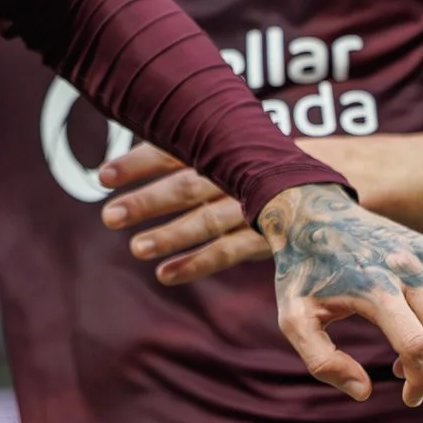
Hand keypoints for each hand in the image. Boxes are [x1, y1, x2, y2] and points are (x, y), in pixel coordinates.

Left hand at [99, 144, 263, 283]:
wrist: (319, 178)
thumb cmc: (249, 161)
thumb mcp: (218, 148)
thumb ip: (174, 152)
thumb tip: (110, 167)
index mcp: (218, 146)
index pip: (173, 152)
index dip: (137, 164)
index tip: (102, 178)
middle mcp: (234, 174)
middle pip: (186, 187)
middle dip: (146, 202)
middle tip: (109, 217)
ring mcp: (252, 205)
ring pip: (206, 221)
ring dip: (170, 236)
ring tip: (136, 248)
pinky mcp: (266, 235)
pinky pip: (228, 251)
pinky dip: (195, 264)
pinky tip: (165, 275)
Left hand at [254, 184, 422, 407]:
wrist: (311, 214)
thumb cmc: (301, 272)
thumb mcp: (294, 318)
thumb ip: (321, 362)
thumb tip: (363, 392)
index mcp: (374, 287)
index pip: (417, 346)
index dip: (420, 382)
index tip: (409, 399)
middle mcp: (407, 268)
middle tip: (409, 383)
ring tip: (410, 356)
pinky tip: (418, 328)